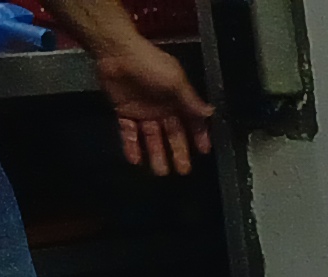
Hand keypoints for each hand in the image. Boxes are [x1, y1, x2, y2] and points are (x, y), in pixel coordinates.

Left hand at [91, 33, 214, 175]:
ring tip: (160, 172)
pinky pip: (129, 133)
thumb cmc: (150, 64)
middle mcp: (162, 108)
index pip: (192, 121)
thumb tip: (210, 114)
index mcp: (177, 99)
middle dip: (178, 152)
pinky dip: (131, 146)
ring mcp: (142, 111)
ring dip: (156, 154)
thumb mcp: (175, 81)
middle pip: (172, 134)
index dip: (198, 136)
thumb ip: (190, 100)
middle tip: (183, 171)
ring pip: (151, 137)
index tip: (203, 151)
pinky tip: (135, 160)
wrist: (116, 53)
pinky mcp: (124, 112)